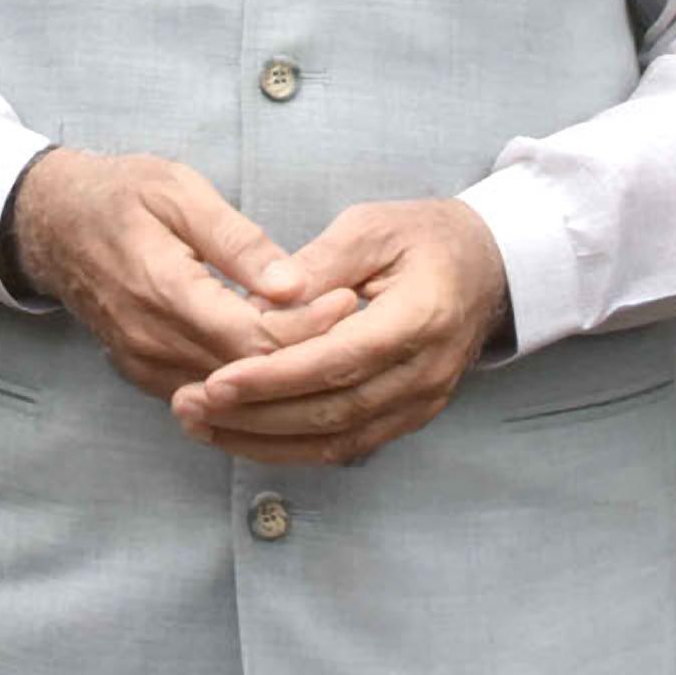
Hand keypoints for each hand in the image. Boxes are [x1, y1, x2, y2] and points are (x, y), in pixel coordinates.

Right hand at [7, 147, 357, 397]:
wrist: (50, 224)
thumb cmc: (119, 195)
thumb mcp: (178, 191)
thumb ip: (237, 241)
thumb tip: (294, 284)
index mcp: (163, 289)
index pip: (254, 337)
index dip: (309, 327)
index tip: (351, 298)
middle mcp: (151, 340)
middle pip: (249, 372)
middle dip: (308, 352)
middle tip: (357, 321)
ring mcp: (144, 365)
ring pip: (231, 393)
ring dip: (281, 371)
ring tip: (332, 338)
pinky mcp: (144, 375)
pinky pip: (208, 393)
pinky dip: (249, 381)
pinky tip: (284, 356)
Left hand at [168, 197, 506, 466]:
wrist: (486, 269)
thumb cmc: (423, 238)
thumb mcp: (371, 227)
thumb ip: (319, 264)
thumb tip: (262, 303)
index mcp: (419, 317)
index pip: (339, 361)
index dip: (275, 378)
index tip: (215, 381)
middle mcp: (424, 373)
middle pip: (332, 412)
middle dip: (255, 416)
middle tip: (189, 406)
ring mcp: (421, 403)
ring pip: (335, 440)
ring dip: (263, 441)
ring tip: (200, 426)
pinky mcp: (408, 418)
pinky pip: (346, 446)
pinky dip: (291, 447)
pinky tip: (243, 436)